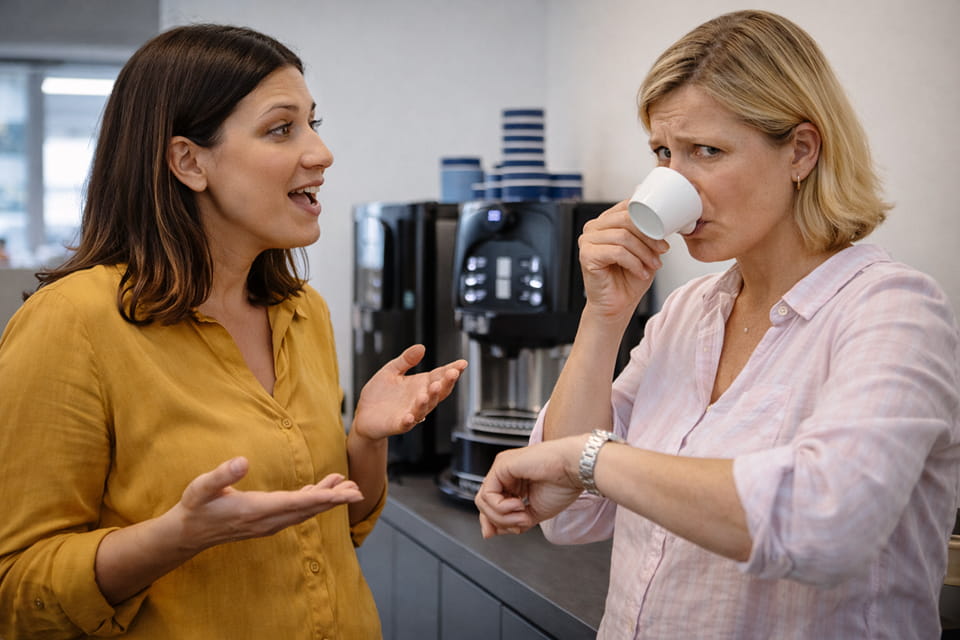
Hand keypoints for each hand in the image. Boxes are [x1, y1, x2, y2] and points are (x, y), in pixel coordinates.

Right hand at [172, 457, 362, 551]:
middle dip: (335, 501)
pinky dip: (312, 501)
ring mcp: (267, 524)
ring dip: (326, 500)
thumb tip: (242, 461)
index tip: (345, 495)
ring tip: (347, 486)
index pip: (297, 503)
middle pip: (308, 510)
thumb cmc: (194, 507)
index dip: (324, 498)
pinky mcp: (266, 522)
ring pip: (303, 512)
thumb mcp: (201, 488)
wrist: (187, 534)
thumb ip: (221, 475)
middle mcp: (267, 521)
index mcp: (256, 510)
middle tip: (359, 491)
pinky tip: (321, 491)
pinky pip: (295, 513)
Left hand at [351, 344, 466, 441]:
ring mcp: (411, 412)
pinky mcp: (398, 424)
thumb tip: (421, 347)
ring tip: (433, 387)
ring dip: (431, 398)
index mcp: (420, 384)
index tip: (462, 363)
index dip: (452, 370)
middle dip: (447, 383)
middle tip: (452, 373)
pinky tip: (411, 415)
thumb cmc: (379, 395)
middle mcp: (419, 399)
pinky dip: (410, 420)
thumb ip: (406, 360)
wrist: (363, 415)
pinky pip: (407, 423)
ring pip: (425, 407)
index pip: (440, 376)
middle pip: (439, 392)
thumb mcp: (391, 371)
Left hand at [474, 435, 587, 537]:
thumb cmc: (563, 486)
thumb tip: (488, 533)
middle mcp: (505, 475)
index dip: (496, 523)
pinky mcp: (501, 465)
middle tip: (522, 523)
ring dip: (502, 516)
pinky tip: (519, 505)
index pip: (491, 506)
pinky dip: (501, 507)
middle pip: (484, 504)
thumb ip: (511, 522)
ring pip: (483, 501)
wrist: (575, 469)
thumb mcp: (533, 514)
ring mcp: (502, 469)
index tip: (513, 530)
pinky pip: (488, 494)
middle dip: (499, 521)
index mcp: (513, 483)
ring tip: (522, 514)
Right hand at [578, 201, 668, 322]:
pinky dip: (634, 263)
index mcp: (606, 221)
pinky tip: (641, 272)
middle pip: (626, 219)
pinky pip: (617, 252)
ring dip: (644, 252)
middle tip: (661, 250)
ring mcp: (587, 240)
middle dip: (649, 236)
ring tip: (653, 265)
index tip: (664, 233)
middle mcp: (594, 227)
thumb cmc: (629, 279)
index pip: (627, 206)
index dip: (649, 218)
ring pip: (623, 236)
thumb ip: (648, 231)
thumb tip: (664, 218)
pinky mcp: (586, 255)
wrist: (619, 304)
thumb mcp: (645, 249)